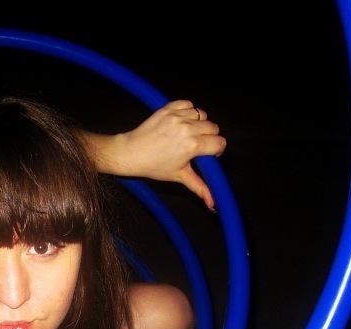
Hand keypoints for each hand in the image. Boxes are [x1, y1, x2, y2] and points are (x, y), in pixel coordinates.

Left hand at [87, 100, 226, 209]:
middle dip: (208, 137)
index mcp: (192, 145)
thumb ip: (199, 187)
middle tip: (195, 146)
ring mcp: (177, 116)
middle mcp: (187, 128)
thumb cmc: (154, 166)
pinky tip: (181, 122)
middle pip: (213, 127)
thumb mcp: (179, 176)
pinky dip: (188, 111)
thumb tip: (212, 203)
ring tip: (187, 134)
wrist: (131, 153)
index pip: (220, 142)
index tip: (206, 155)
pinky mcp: (168, 108)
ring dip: (198, 123)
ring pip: (202, 115)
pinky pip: (188, 104)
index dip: (216, 150)